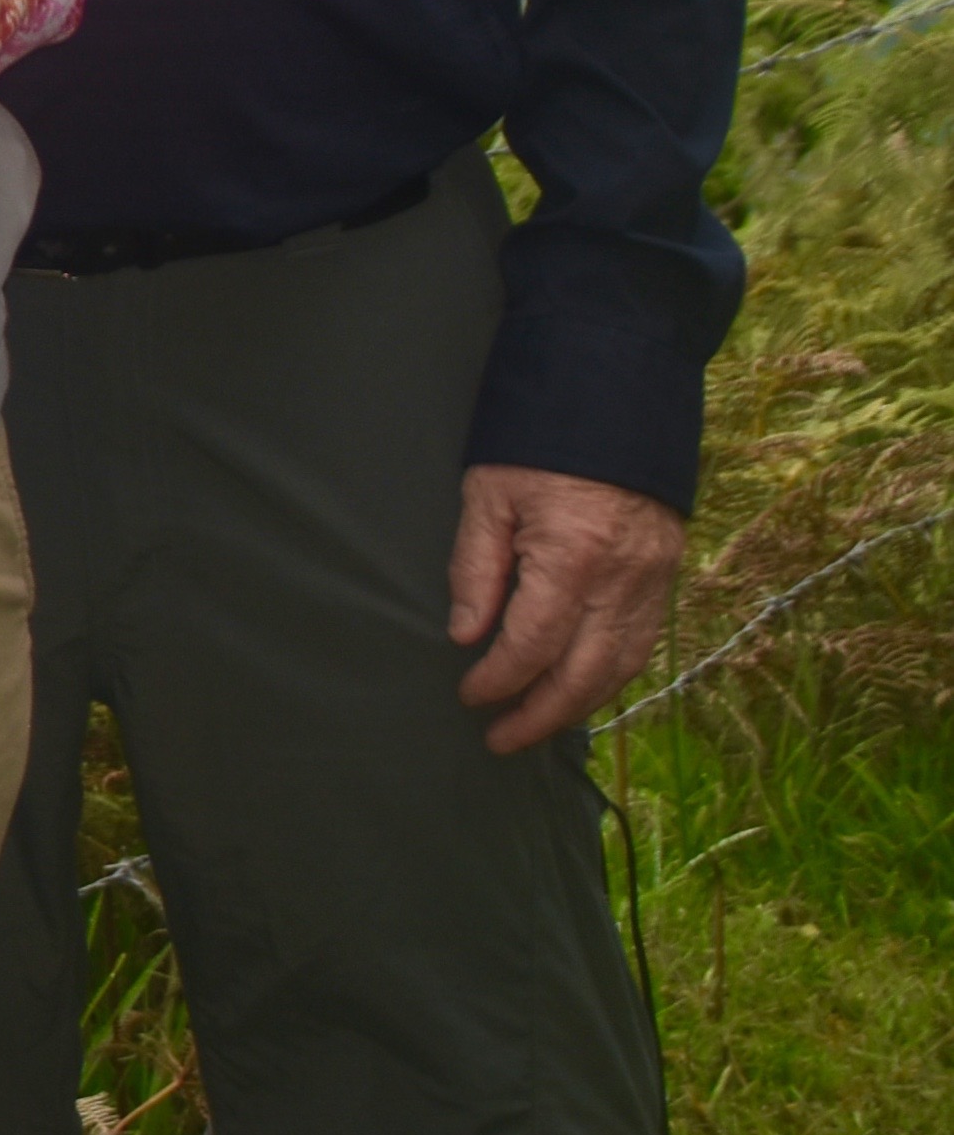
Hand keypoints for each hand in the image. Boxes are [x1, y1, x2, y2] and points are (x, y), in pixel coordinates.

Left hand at [450, 464, 690, 753]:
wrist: (615, 395)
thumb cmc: (538, 441)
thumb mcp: (487, 494)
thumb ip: (475, 568)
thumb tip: (465, 636)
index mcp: (574, 557)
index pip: (533, 645)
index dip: (500, 680)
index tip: (470, 697)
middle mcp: (624, 579)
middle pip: (585, 674)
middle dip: (541, 715)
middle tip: (500, 739)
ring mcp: (655, 580)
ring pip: (622, 668)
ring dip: (579, 705)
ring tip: (536, 723)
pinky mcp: (668, 575)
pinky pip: (642, 644)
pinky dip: (611, 676)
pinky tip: (580, 688)